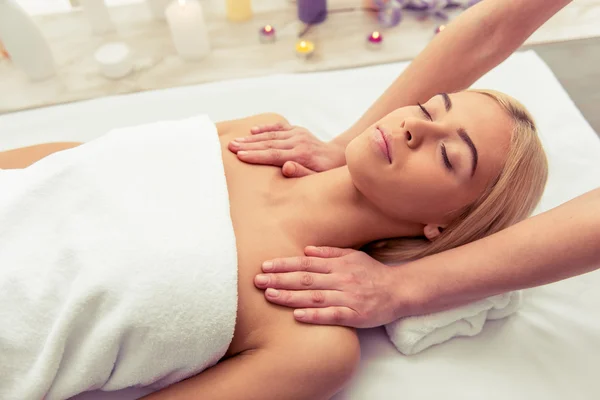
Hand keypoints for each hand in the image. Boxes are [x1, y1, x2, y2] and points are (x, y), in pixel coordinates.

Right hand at [228, 122, 345, 177]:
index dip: (256, 156)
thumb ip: (302, 173)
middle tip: (230, 147)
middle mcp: (298, 142)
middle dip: (248, 145)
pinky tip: (252, 130)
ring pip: (271, 135)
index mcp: (301, 155)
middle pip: (269, 144)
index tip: (240, 156)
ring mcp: (298, 134)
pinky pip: (279, 128)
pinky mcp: (298, 130)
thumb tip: (286, 167)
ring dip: (251, 138)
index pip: (274, 155)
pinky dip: (265, 128)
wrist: (340, 157)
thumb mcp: (318, 178)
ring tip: (235, 141)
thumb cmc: (326, 173)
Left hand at [254, 246, 406, 327]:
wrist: (399, 290)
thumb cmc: (373, 273)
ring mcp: (348, 297)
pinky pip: (333, 315)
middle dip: (280, 279)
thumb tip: (306, 250)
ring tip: (270, 295)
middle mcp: (341, 279)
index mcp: (338, 264)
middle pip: (306, 279)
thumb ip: (329, 253)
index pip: (306, 263)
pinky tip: (297, 316)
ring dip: (291, 296)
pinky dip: (315, 315)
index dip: (284, 264)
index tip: (265, 266)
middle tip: (257, 281)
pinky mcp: (356, 315)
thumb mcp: (352, 256)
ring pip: (315, 296)